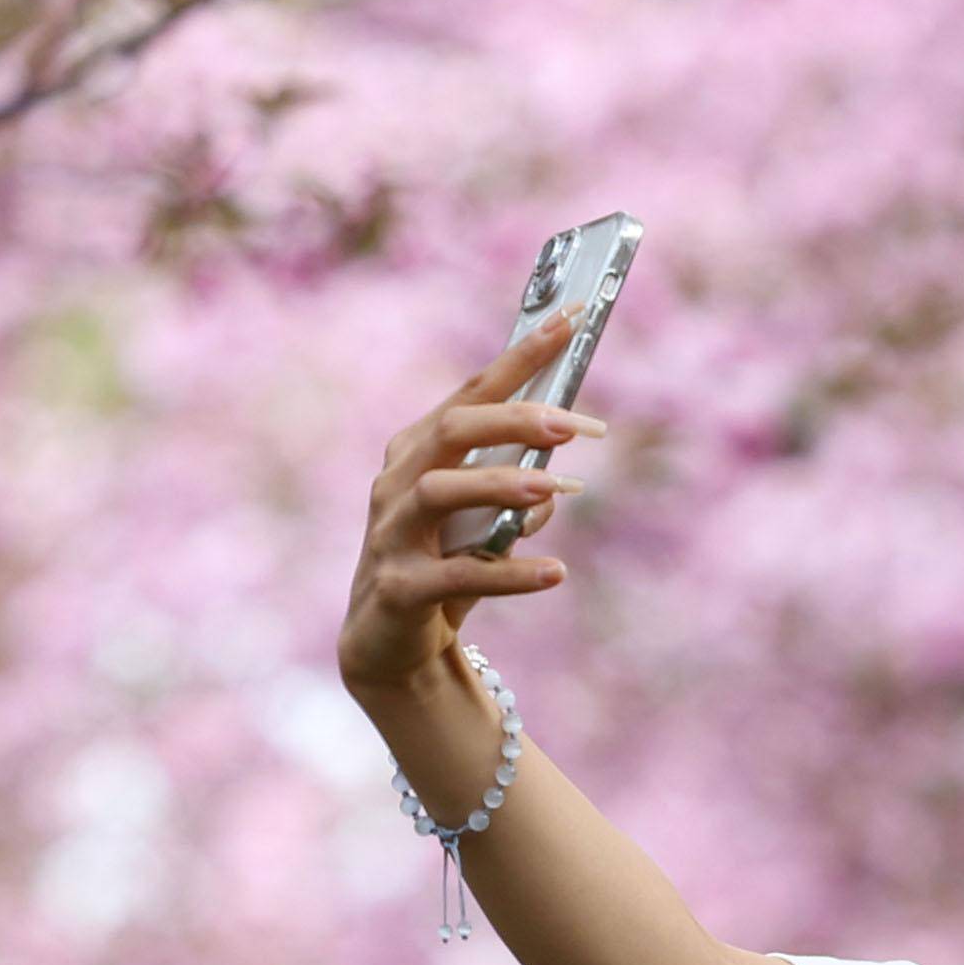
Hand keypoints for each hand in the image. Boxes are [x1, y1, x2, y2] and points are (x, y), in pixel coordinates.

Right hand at [337, 317, 600, 721]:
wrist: (389, 647)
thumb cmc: (440, 565)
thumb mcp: (482, 521)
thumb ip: (514, 492)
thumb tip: (558, 484)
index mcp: (418, 452)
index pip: (473, 390)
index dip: (522, 353)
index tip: (573, 318)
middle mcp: (397, 483)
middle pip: (452, 431)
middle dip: (515, 418)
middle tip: (574, 424)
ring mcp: (391, 535)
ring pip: (440, 492)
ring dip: (502, 485)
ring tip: (557, 490)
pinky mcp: (399, 589)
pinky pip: (457, 575)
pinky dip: (509, 572)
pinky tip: (555, 572)